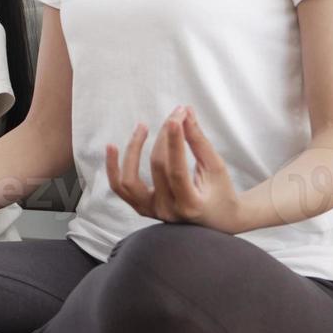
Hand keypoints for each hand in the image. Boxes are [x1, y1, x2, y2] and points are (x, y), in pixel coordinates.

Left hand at [105, 105, 247, 233]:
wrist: (218, 220)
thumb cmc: (221, 192)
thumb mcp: (216, 167)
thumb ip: (199, 141)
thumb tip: (185, 112)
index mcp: (190, 205)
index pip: (177, 171)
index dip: (174, 143)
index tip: (176, 118)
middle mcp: (168, 211)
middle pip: (158, 167)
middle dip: (165, 137)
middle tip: (176, 116)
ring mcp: (152, 212)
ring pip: (129, 181)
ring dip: (133, 150)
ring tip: (142, 126)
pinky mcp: (142, 208)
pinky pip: (120, 188)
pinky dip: (113, 168)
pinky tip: (112, 146)